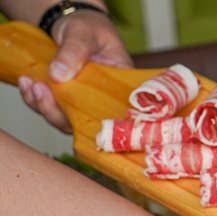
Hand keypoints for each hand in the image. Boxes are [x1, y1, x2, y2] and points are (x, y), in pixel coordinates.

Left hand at [18, 9, 131, 132]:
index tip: (77, 110)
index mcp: (120, 87)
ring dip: (44, 106)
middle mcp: (104, 100)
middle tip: (41, 91)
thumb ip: (74, 51)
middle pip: (86, 121)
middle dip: (59, 113)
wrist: (73, 22)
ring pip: (66, 119)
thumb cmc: (89, 27)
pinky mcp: (65, 99)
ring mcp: (83, 101)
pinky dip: (35, 99)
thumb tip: (58, 75)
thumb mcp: (84, 33)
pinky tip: (26, 82)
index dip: (98, 119)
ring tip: (30, 84)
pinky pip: (51, 108)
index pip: (115, 112)